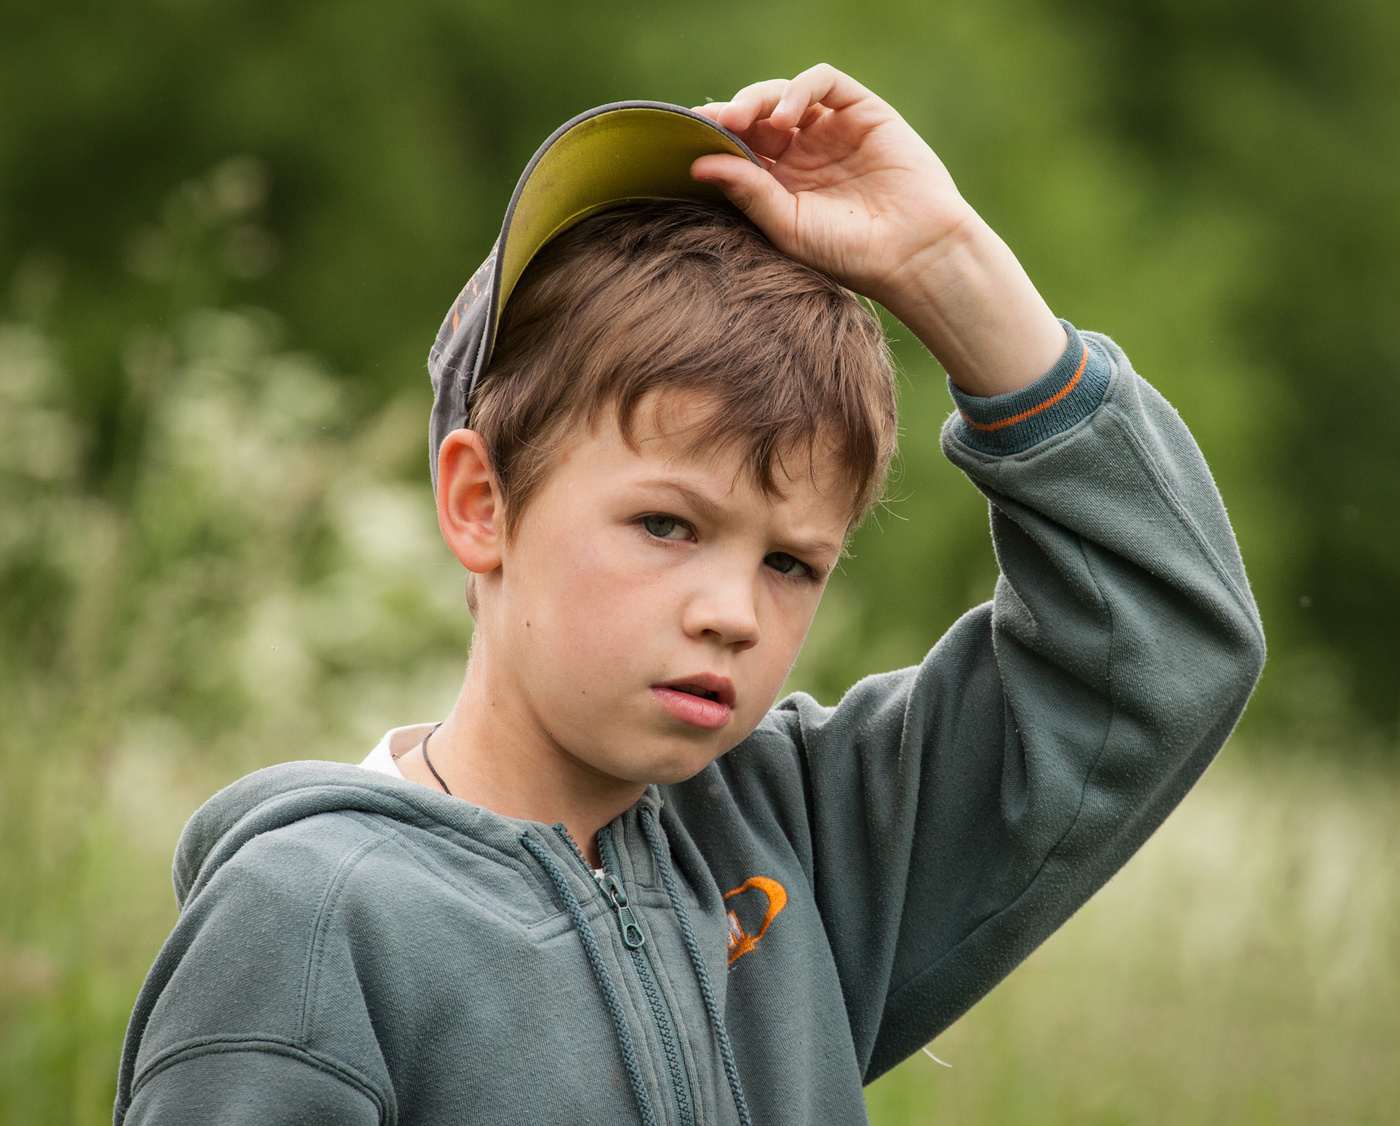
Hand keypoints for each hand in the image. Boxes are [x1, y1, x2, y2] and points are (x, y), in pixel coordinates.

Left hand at [693, 64, 1066, 396]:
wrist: (912, 252)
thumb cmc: (848, 252)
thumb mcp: (788, 226)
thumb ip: (747, 193)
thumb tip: (697, 164)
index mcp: (778, 183)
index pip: (737, 148)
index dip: (714, 138)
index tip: (689, 138)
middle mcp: (802, 153)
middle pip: (754, 117)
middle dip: (731, 116)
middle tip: (717, 123)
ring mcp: (830, 130)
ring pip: (782, 94)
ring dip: (758, 99)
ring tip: (746, 120)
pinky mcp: (861, 110)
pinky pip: (823, 83)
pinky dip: (799, 89)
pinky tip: (785, 115)